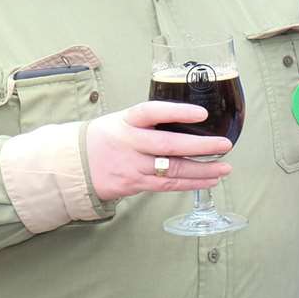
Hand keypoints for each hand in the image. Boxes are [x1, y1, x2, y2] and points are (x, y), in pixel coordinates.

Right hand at [86, 101, 234, 201]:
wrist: (73, 165)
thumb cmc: (107, 137)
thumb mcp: (122, 120)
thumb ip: (150, 120)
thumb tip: (191, 119)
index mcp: (127, 120)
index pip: (152, 112)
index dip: (177, 112)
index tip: (202, 114)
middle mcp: (129, 142)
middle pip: (168, 145)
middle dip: (200, 146)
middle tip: (224, 145)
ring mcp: (130, 166)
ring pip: (171, 170)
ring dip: (201, 171)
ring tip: (224, 168)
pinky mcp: (132, 184)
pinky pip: (166, 185)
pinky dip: (190, 183)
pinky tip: (208, 180)